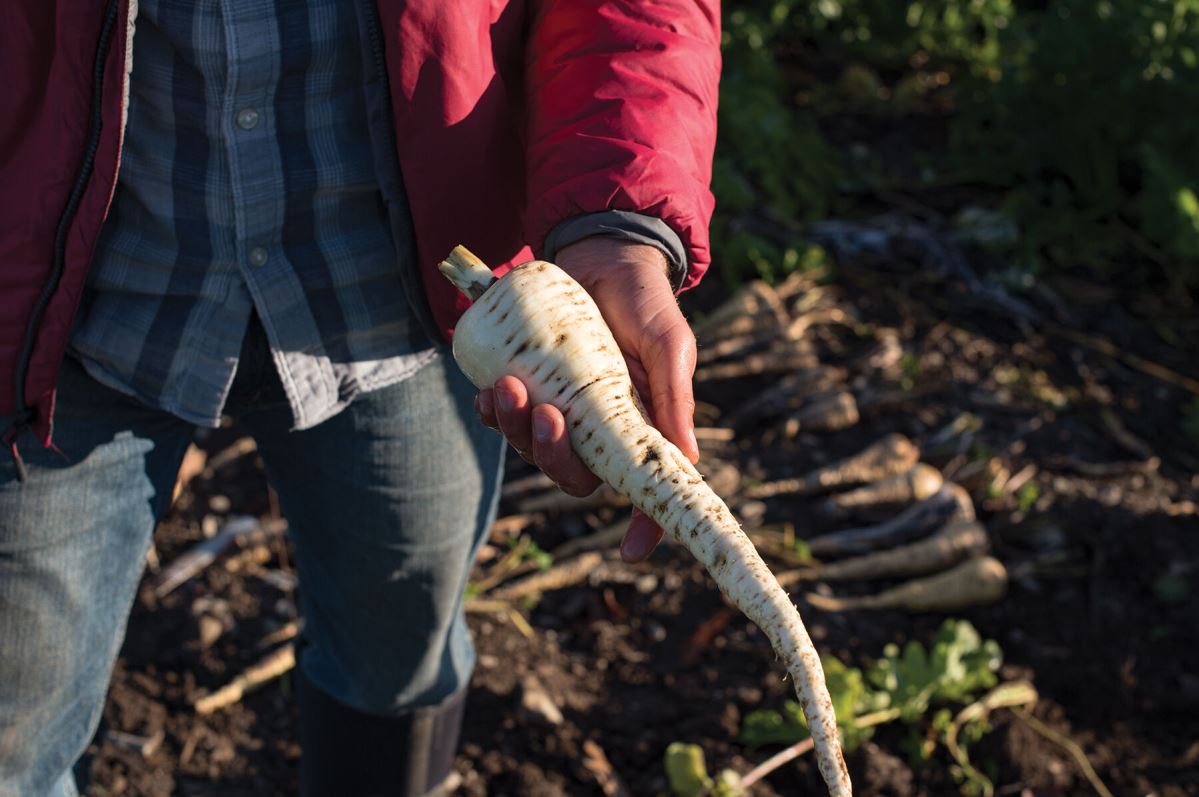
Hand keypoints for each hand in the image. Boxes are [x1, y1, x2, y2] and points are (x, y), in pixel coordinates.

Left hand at [475, 237, 698, 562]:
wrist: (600, 254)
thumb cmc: (644, 301)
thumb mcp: (668, 344)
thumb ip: (674, 398)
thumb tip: (690, 461)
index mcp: (641, 426)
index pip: (643, 487)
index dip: (642, 527)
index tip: (629, 552)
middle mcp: (600, 427)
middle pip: (574, 474)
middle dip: (551, 454)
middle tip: (544, 411)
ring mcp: (561, 409)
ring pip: (533, 448)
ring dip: (516, 427)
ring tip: (506, 385)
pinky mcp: (529, 386)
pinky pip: (505, 419)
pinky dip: (493, 413)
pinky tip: (488, 390)